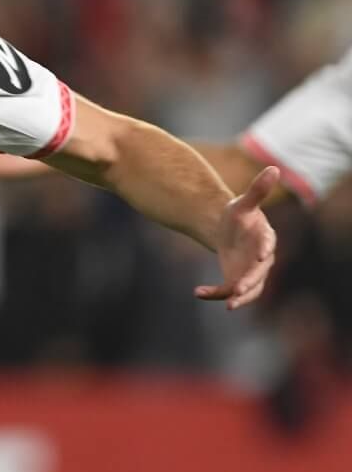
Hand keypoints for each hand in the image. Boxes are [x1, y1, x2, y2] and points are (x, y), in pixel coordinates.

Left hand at [195, 165, 279, 309]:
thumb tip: (274, 167)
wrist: (228, 231)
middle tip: (238, 289)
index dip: (265, 250)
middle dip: (250, 282)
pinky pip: (227, 291)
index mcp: (265, 239)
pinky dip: (214, 294)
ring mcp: (250, 273)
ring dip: (238, 297)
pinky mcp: (236, 281)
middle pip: (259, 274)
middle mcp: (261, 260)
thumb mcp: (243, 203)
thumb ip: (257, 189)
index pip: (268, 245)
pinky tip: (197, 292)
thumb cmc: (239, 216)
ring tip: (227, 305)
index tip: (261, 256)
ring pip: (248, 290)